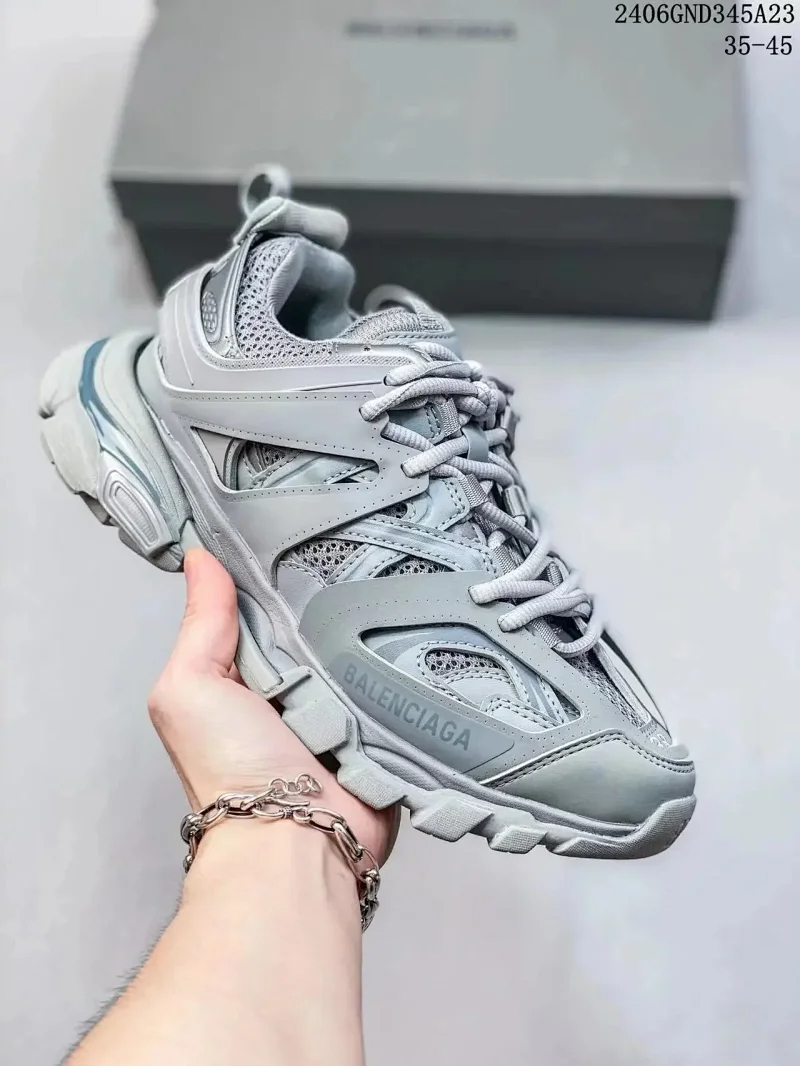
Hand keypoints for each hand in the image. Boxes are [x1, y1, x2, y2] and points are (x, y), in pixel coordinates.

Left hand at [148, 548, 397, 863]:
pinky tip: (423, 627)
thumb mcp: (191, 686)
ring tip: (401, 578)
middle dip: (338, 595)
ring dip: (376, 630)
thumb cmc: (231, 769)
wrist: (296, 841)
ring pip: (365, 649)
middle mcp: (295, 689)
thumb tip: (200, 558)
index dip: (281, 570)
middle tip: (364, 545)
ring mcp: (343, 709)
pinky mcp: (383, 728)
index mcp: (247, 675)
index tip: (302, 522)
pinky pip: (398, 684)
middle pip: (322, 623)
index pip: (269, 607)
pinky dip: (405, 666)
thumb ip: (201, 624)